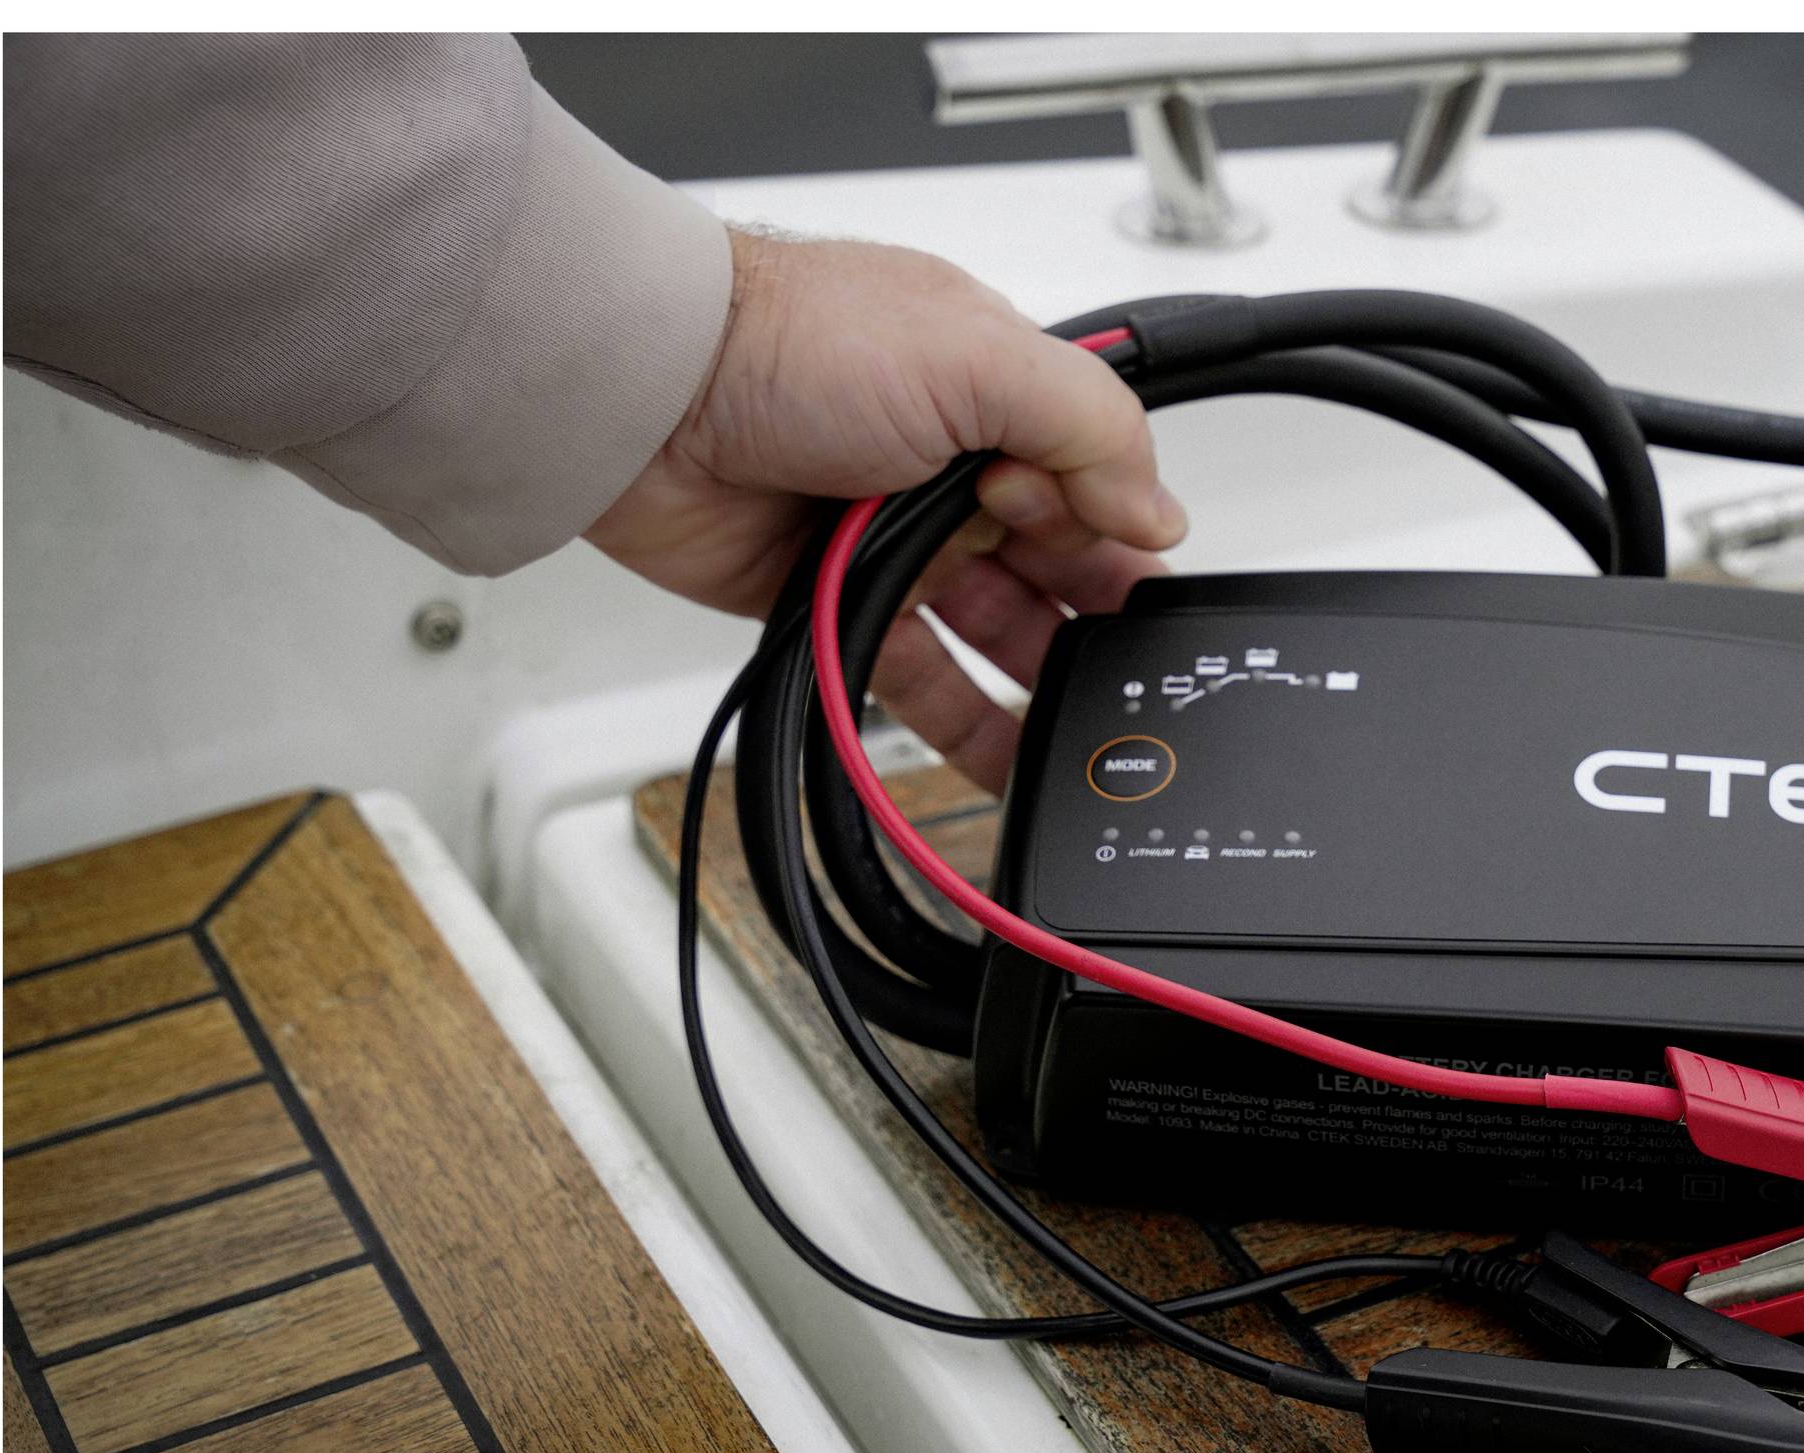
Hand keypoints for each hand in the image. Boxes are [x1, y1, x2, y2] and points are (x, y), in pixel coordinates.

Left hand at [587, 227, 1182, 791]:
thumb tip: (1157, 511)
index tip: (1106, 558)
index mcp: (995, 384)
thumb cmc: (786, 342)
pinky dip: (966, 722)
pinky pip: (920, 676)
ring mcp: (896, 533)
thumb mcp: (979, 356)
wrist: (645, 398)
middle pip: (1058, 558)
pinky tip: (1009, 758)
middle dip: (1094, 609)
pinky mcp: (839, 597)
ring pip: (997, 626)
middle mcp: (952, 460)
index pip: (1096, 472)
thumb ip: (1090, 427)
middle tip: (1121, 664)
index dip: (1108, 523)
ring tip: (1086, 733)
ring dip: (1044, 677)